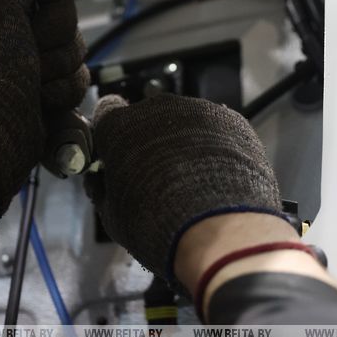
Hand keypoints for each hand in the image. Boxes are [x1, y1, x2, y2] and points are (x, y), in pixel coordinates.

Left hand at [0, 0, 87, 223]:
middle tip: (29, 48)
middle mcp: (16, 28)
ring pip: (76, 44)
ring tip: (32, 81)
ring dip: (57, 66)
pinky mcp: (52, 87)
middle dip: (54, 33)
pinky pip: (79, 76)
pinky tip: (42, 100)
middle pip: (65, 9)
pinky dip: (63, 90)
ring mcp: (35, 59)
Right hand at [85, 93, 282, 287]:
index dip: (113, 136)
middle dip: (149, 141)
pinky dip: (216, 148)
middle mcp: (155, 108)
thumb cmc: (155, 222)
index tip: (118, 155)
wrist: (218, 228)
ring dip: (185, 144)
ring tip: (194, 182)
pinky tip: (218, 178)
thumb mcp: (111, 213)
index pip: (106, 113)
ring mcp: (197, 109)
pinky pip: (217, 130)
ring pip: (185, 122)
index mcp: (118, 125)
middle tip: (158, 178)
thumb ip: (104, 186)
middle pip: (148, 118)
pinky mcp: (232, 120)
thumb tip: (103, 180)